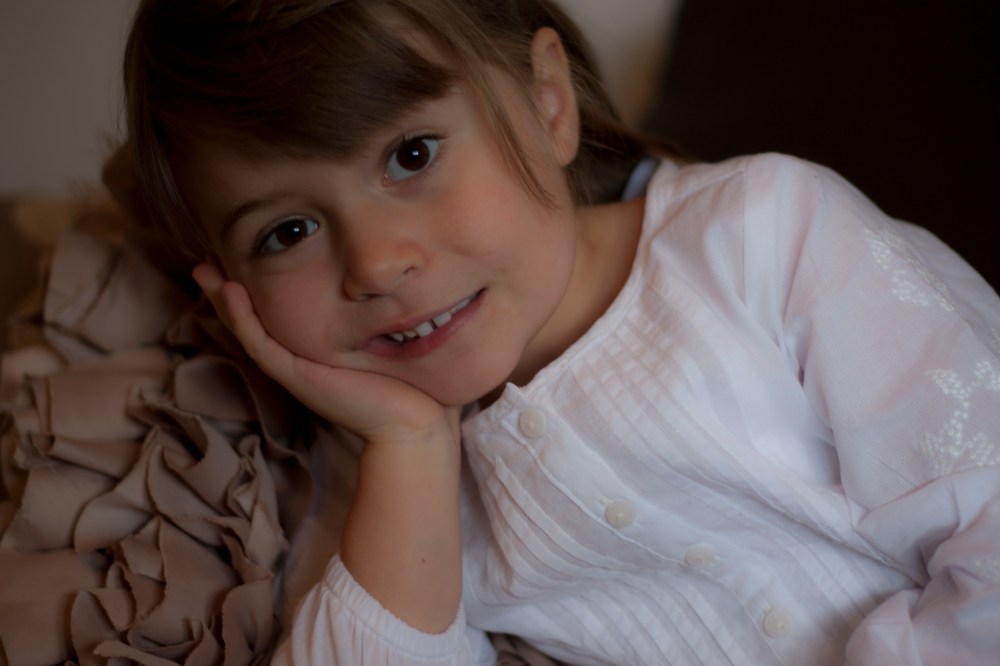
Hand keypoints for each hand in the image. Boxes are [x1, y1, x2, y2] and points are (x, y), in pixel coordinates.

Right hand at [191, 263, 460, 448]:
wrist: (411, 423)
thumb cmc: (404, 383)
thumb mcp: (379, 339)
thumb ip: (370, 318)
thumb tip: (385, 285)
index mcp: (309, 352)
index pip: (270, 317)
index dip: (250, 291)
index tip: (235, 259)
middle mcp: (295, 360)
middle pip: (248, 321)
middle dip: (223, 291)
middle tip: (203, 262)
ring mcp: (292, 369)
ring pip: (246, 330)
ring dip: (222, 300)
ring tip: (204, 271)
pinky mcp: (296, 376)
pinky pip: (260, 342)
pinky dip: (243, 317)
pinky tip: (232, 292)